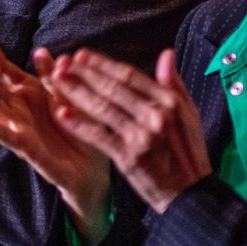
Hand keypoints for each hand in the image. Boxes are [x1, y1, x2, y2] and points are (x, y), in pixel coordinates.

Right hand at [0, 40, 110, 241]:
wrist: (92, 170)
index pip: (9, 74)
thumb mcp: (68, 98)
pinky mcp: (28, 151)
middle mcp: (21, 113)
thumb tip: (42, 51)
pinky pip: (6, 137)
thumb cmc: (78, 132)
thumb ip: (53, 77)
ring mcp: (22, 131)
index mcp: (32, 98)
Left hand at [43, 49, 211, 212]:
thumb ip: (174, 83)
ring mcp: (141, 137)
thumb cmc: (188, 152)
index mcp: (169, 102)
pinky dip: (79, 124)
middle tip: (62, 62)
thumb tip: (166, 53)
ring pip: (102, 108)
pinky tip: (61, 113)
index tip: (83, 55)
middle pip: (113, 88)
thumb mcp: (189, 113)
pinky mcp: (129, 157)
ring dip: (76, 92)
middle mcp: (156, 116)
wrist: (189, 192)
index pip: (130, 76)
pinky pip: (98, 136)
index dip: (103, 64)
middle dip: (84, 73)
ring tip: (57, 79)